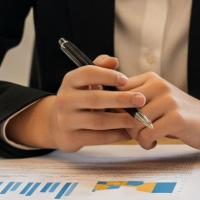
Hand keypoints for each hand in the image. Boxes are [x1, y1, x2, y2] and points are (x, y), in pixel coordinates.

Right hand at [4, 55, 145, 150]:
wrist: (58, 124)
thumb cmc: (81, 97)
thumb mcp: (87, 81)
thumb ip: (101, 68)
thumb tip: (113, 60)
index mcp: (70, 81)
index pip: (88, 74)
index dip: (107, 76)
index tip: (126, 80)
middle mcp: (65, 99)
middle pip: (95, 99)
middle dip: (120, 99)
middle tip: (141, 100)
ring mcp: (66, 120)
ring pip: (98, 121)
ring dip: (121, 120)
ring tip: (138, 119)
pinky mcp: (71, 138)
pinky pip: (97, 138)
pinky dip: (116, 135)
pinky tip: (128, 133)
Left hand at [118, 71, 199, 150]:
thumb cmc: (176, 114)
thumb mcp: (155, 100)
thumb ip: (133, 100)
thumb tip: (102, 109)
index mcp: (150, 79)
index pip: (117, 90)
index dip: (113, 109)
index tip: (119, 121)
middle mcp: (158, 85)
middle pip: (123, 108)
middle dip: (123, 125)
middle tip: (134, 133)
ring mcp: (168, 100)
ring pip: (134, 122)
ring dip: (136, 137)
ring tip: (145, 139)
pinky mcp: (176, 118)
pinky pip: (147, 134)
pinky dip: (146, 143)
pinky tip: (153, 143)